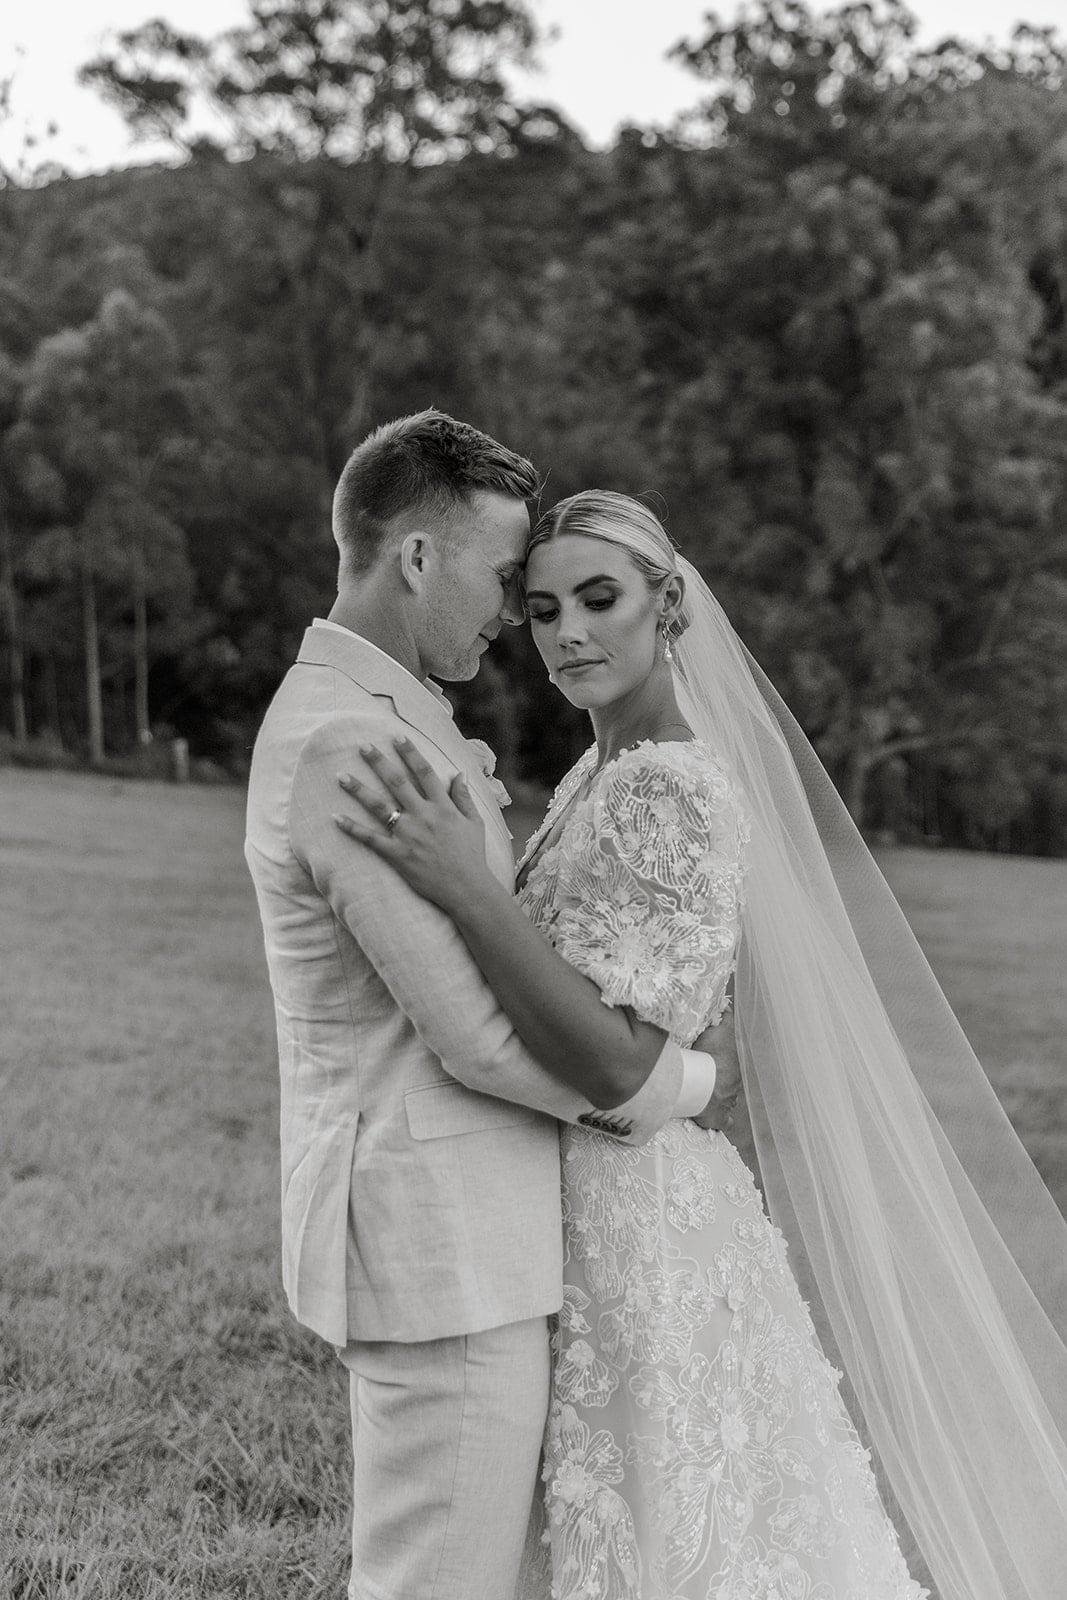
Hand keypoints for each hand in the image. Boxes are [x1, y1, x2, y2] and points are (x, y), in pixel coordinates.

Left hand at [334, 739, 489, 913]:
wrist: (466, 888)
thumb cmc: (472, 856)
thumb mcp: (475, 823)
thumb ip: (464, 797)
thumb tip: (459, 774)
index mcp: (442, 806)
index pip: (423, 772)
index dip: (410, 753)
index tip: (397, 738)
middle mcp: (423, 816)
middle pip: (397, 782)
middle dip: (379, 762)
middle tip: (363, 747)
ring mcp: (408, 835)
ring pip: (379, 806)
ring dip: (358, 790)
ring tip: (341, 776)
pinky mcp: (397, 854)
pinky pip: (370, 838)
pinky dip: (352, 828)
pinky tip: (335, 818)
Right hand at [691, 1005, 741, 1131]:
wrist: (702, 1082)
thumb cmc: (708, 1055)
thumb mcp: (718, 1029)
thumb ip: (724, 1015)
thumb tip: (728, 1002)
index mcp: (733, 1064)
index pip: (730, 1061)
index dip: (722, 1060)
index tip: (714, 1058)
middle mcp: (734, 1083)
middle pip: (729, 1081)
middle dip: (721, 1080)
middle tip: (707, 1078)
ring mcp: (728, 1100)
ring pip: (729, 1099)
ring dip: (720, 1097)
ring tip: (708, 1096)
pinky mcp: (719, 1117)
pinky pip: (725, 1121)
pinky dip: (725, 1121)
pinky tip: (724, 1122)